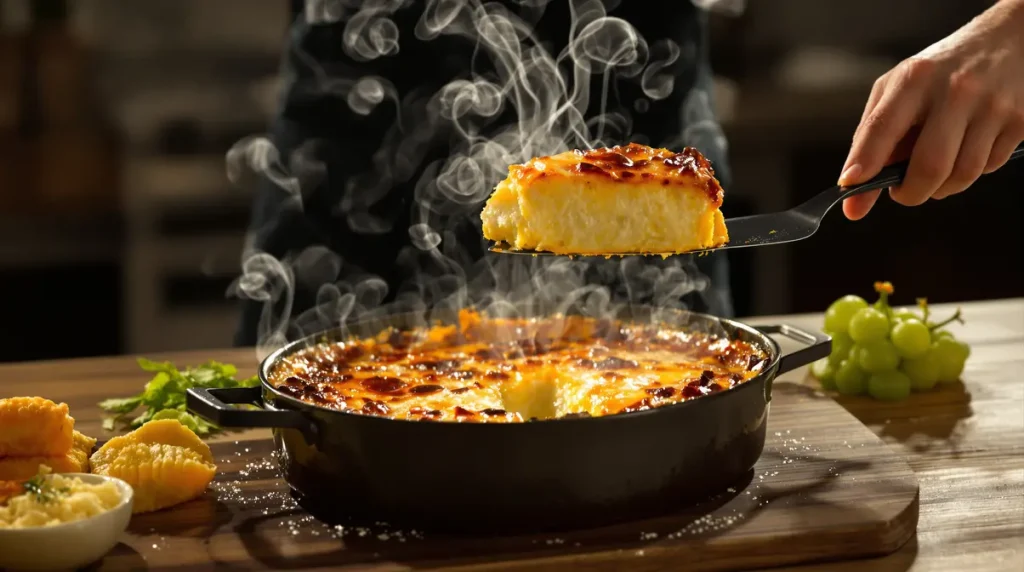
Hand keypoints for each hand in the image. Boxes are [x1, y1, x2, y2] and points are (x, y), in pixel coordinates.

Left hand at [839, 0, 1023, 219]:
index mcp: (914, 79)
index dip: (864, 162)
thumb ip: (872, 137)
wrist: (1009, 40)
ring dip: (941, 187)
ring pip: (961, 176)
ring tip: (934, 169)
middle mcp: (955, 91)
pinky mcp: (1019, 122)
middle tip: (902, 192)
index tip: (850, 185)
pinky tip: (965, 148)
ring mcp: (992, 106)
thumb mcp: (899, 89)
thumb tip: (852, 191)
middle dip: (910, 193)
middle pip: (929, 167)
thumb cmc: (941, 72)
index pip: (882, 127)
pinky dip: (969, 171)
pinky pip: (987, 168)